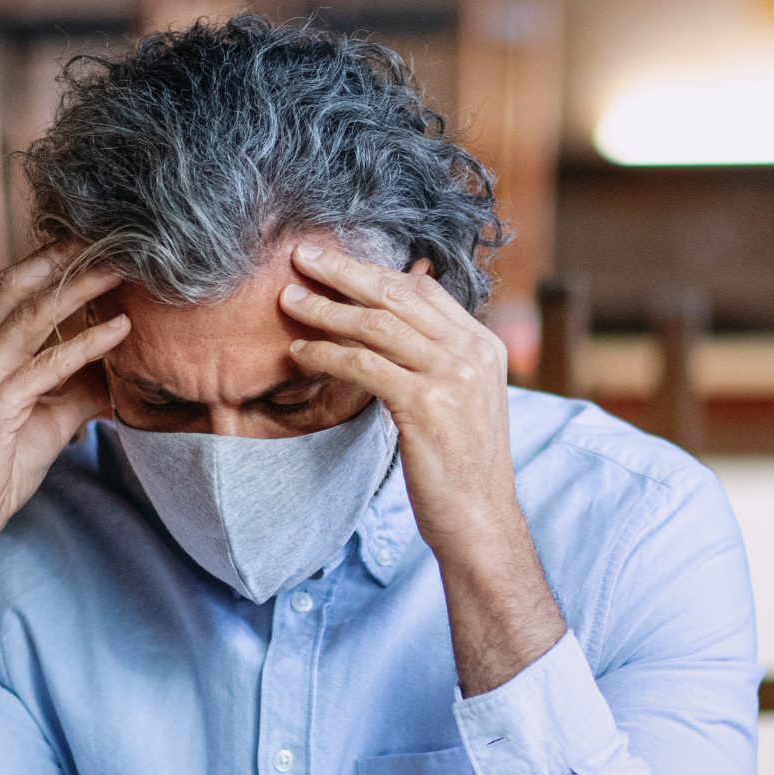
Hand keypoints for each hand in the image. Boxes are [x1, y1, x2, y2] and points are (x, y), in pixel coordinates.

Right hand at [0, 242, 125, 556]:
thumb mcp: (48, 419)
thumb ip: (78, 388)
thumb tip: (120, 369)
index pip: (11, 288)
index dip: (51, 260)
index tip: (95, 240)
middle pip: (18, 286)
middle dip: (64, 256)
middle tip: (112, 236)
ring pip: (32, 316)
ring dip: (82, 288)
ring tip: (124, 269)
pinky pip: (47, 365)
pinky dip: (86, 344)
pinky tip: (121, 330)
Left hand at [278, 244, 517, 557]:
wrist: (480, 520)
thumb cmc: (461, 468)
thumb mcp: (461, 402)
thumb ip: (436, 361)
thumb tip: (392, 331)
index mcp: (483, 345)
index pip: (425, 290)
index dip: (376, 272)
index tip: (336, 262)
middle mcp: (471, 352)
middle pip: (398, 294)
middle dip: (344, 271)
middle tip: (302, 254)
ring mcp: (451, 376)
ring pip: (377, 324)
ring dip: (326, 308)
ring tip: (290, 300)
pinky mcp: (425, 404)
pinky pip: (364, 365)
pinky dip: (327, 354)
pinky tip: (300, 352)